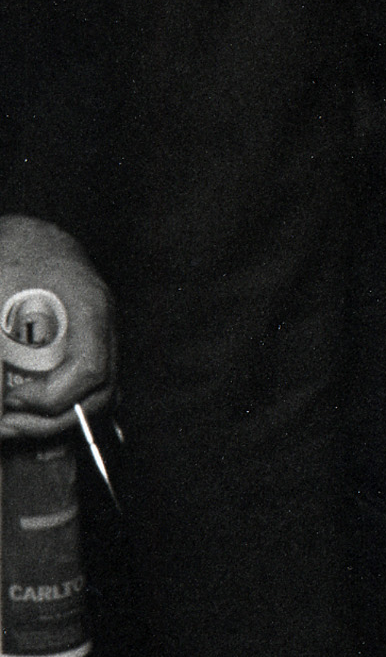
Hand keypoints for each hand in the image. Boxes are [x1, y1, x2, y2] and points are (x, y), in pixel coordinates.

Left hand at [0, 214, 115, 439]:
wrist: (30, 233)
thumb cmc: (16, 252)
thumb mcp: (0, 288)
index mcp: (90, 306)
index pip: (89, 369)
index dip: (52, 398)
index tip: (11, 401)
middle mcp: (104, 325)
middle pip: (101, 392)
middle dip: (52, 420)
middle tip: (6, 423)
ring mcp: (101, 335)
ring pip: (99, 395)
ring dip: (56, 419)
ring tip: (11, 423)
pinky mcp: (89, 342)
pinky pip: (87, 386)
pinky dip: (61, 405)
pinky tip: (27, 411)